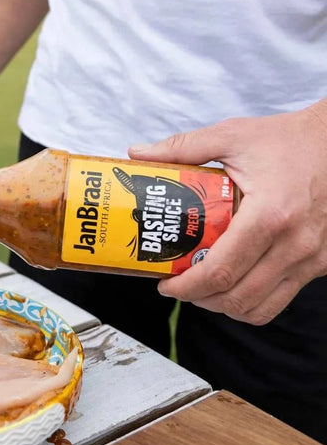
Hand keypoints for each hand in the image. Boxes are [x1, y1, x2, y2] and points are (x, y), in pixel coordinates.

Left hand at [128, 101, 326, 324]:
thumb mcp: (232, 136)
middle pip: (237, 298)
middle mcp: (294, 245)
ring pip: (259, 308)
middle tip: (177, 286)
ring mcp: (311, 259)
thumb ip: (182, 147)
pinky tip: (234, 284)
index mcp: (269, 215)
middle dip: (198, 300)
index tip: (165, 284)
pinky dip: (251, 302)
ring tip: (201, 289)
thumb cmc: (288, 139)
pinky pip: (281, 300)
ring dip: (223, 306)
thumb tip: (137, 154)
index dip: (186, 287)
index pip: (221, 271)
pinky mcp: (320, 264)